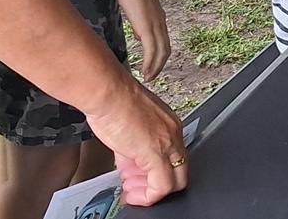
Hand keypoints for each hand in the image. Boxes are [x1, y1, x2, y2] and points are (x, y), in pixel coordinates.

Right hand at [86, 78, 188, 205]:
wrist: (107, 92)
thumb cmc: (113, 101)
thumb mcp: (129, 126)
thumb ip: (134, 147)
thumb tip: (130, 165)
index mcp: (168, 124)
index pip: (173, 157)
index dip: (156, 172)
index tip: (140, 178)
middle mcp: (173, 133)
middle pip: (180, 171)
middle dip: (157, 185)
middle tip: (137, 188)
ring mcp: (167, 143)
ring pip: (175, 181)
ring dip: (151, 192)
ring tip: (132, 192)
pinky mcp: (155, 153)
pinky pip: (161, 186)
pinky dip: (148, 196)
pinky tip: (133, 195)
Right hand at [117, 0, 172, 83]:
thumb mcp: (135, 6)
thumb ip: (139, 20)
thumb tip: (138, 33)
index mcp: (158, 17)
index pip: (163, 41)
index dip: (159, 55)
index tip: (152, 66)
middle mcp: (160, 21)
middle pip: (166, 50)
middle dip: (159, 65)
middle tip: (152, 77)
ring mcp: (155, 24)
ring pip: (161, 52)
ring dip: (155, 67)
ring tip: (148, 78)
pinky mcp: (147, 25)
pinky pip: (151, 50)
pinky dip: (150, 63)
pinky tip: (144, 70)